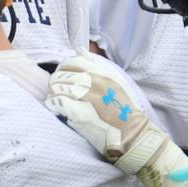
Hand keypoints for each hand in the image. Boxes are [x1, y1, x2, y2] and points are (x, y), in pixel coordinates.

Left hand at [45, 50, 187, 186]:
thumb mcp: (114, 83)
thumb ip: (96, 67)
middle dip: (55, 81)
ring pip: (59, 87)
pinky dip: (53, 104)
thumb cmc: (122, 112)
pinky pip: (59, 103)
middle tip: (55, 90)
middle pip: (63, 74)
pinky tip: (54, 108)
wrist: (134, 137)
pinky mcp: (82, 113)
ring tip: (55, 100)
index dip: (63, 67)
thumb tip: (79, 50)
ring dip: (53, 93)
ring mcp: (90, 98)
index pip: (75, 61)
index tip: (62, 75)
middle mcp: (97, 83)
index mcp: (104, 75)